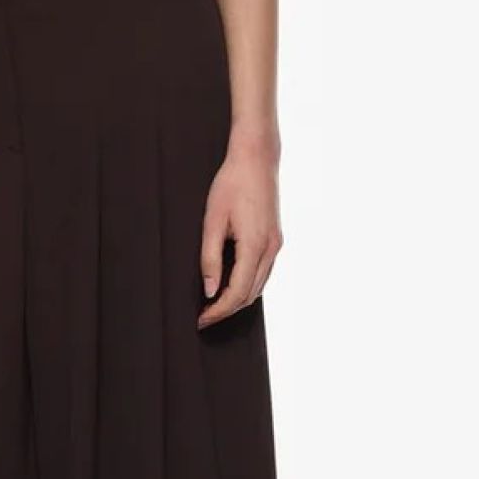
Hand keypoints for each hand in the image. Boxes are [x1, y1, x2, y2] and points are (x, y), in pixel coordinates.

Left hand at [197, 130, 281, 326]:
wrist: (257, 159)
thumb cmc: (231, 184)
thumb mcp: (212, 220)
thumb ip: (210, 258)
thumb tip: (210, 290)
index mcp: (255, 246)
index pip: (237, 292)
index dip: (218, 310)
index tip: (201, 319)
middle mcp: (271, 249)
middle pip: (250, 294)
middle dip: (227, 310)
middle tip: (204, 317)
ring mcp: (276, 244)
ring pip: (259, 286)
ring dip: (238, 300)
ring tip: (215, 305)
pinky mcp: (276, 239)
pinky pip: (264, 272)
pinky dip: (248, 285)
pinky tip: (232, 284)